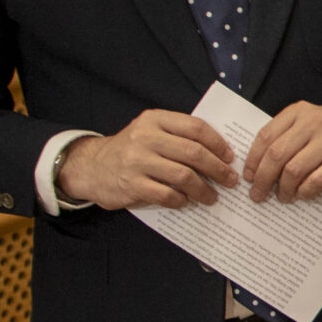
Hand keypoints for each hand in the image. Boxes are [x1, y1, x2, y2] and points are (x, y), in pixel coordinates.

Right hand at [57, 111, 235, 208]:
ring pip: (183, 176)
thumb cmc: (131, 150)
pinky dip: (181, 200)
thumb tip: (220, 153)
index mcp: (155, 119)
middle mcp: (145, 137)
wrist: (91, 167)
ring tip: (212, 197)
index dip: (218, 144)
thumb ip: (178, 136)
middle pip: (194, 153)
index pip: (196, 127)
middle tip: (230, 180)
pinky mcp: (131, 184)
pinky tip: (186, 202)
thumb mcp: (151, 132)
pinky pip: (166, 195)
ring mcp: (137, 161)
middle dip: (218, 169)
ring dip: (204, 189)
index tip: (230, 157)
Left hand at [244, 103, 321, 200]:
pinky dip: (304, 192)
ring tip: (283, 196)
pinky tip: (301, 194)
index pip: (266, 136)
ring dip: (283, 188)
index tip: (248, 176)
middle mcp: (313, 123)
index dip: (253, 159)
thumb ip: (284, 137)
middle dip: (263, 178)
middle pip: (277, 154)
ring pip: (293, 170)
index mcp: (298, 112)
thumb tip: (257, 167)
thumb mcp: (306, 124)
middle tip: (257, 193)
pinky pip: (314, 181)